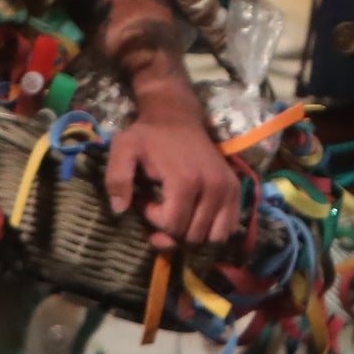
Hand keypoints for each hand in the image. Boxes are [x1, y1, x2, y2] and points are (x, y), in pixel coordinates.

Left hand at [107, 83, 254, 249]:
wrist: (178, 116)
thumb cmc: (149, 135)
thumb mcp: (124, 149)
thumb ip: (117, 178)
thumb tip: (120, 210)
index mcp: (186, 181)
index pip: (173, 226)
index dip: (154, 220)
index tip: (146, 201)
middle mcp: (213, 188)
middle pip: (193, 235)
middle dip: (172, 228)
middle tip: (161, 205)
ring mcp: (228, 190)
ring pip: (214, 237)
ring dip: (192, 234)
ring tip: (178, 214)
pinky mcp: (236, 190)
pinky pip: (229, 227)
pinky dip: (212, 230)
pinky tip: (196, 216)